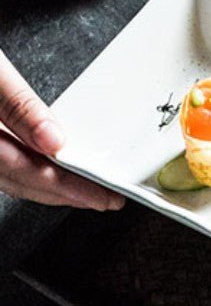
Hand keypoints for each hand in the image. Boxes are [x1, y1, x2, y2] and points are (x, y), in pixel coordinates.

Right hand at [0, 49, 122, 208]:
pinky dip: (26, 168)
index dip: (67, 189)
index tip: (103, 197)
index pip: (24, 171)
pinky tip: (46, 165)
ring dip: (46, 186)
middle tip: (105, 200)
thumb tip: (53, 141)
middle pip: (16, 181)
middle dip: (63, 194)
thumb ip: (17, 105)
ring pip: (5, 176)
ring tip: (84, 190)